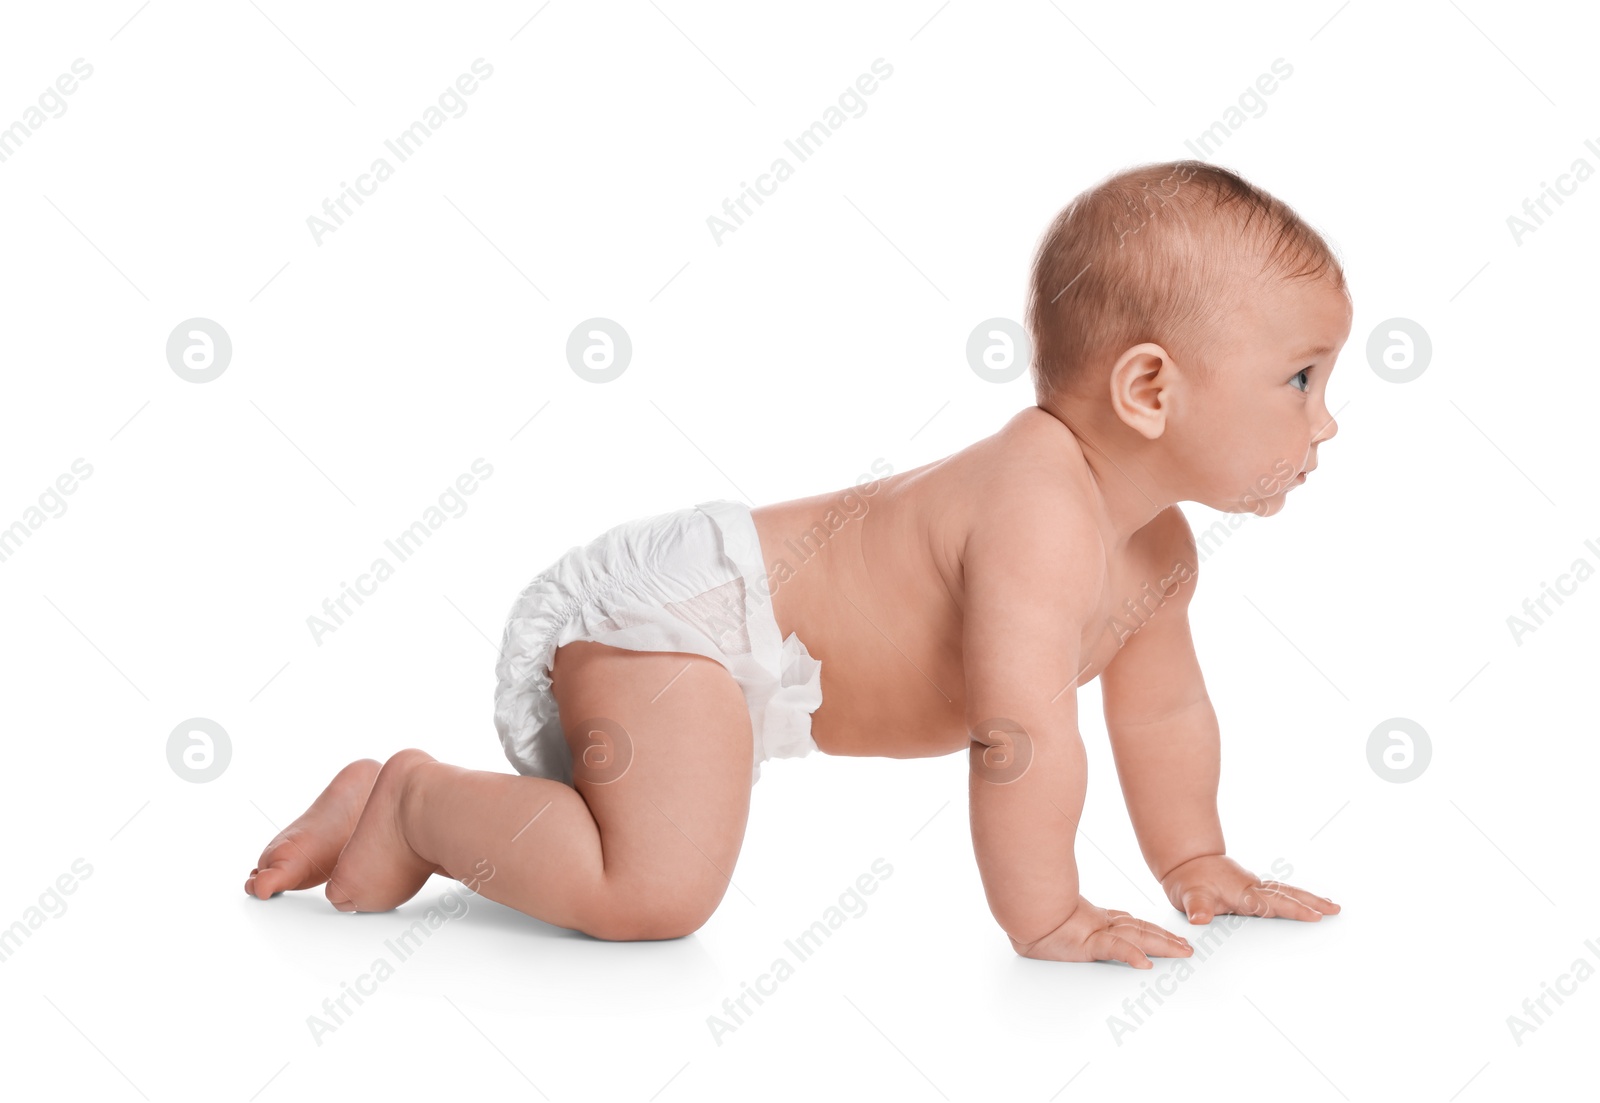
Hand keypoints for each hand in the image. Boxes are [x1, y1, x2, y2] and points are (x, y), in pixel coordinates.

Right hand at [1010, 895, 1193, 967]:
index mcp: (1090, 920)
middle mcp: (1097, 923)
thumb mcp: (1051, 922)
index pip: (1126, 924)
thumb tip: (1064, 923)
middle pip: (1139, 929)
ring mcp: (1094, 929)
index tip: (1167, 936)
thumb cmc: (1028, 911)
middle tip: (1187, 948)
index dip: (1149, 930)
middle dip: (1165, 939)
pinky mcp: (1087, 939)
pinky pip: (1114, 948)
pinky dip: (1130, 954)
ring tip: (1181, 952)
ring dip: (1161, 945)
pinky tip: (1145, 963)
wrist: (1016, 908)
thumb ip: (1066, 922)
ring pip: (1136, 936)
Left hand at [1160, 854, 1339, 923]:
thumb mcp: (1188, 894)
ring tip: (1331, 906)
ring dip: (1308, 898)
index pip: (1273, 903)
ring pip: (1286, 892)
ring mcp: (1254, 887)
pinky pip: (1279, 892)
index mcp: (1243, 892)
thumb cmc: (1189, 880)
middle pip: (1288, 895)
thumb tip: (1199, 918)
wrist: (1186, 861)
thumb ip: (1196, 906)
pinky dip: (1295, 897)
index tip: (1315, 915)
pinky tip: (1305, 902)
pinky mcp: (1252, 888)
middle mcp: (1253, 888)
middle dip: (1312, 902)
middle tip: (1335, 909)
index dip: (1294, 910)